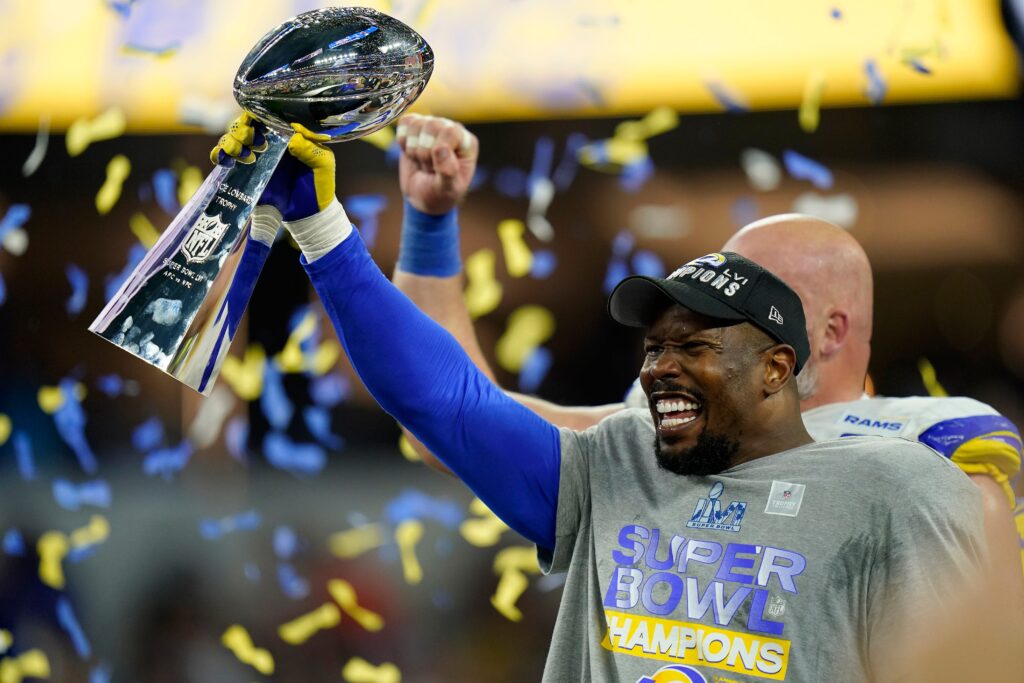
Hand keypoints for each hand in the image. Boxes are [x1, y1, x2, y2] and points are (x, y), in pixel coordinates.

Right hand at [211, 113, 335, 221]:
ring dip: (231, 141)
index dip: (257, 114)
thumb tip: (292, 138)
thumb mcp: (323, 163)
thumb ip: (311, 148)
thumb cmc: (318, 183)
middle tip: (253, 141)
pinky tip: (228, 161)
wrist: (310, 213)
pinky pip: (222, 158)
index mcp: (283, 134)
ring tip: (247, 156)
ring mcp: (253, 157)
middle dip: (242, 129)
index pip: (263, 114)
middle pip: (242, 124)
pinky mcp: (243, 173)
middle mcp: (265, 142)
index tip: (261, 124)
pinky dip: (218, 154)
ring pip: (229, 138)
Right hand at [397, 114, 477, 214]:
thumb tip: (440, 148)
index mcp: (467, 143)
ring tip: (422, 162)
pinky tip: (411, 153)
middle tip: (430, 168)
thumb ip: (448, 171)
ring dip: (413, 149)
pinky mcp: (416, 127)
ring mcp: (434, 126)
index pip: (450, 132)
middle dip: (424, 153)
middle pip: (431, 126)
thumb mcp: (448, 189)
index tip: (438, 169)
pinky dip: (403, 141)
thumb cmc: (440, 193)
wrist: (422, 196)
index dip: (437, 151)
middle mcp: (452, 130)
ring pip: (416, 124)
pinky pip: (404, 123)